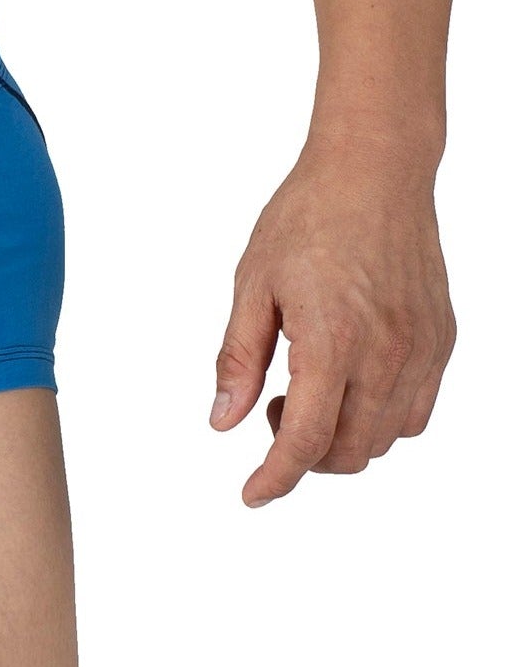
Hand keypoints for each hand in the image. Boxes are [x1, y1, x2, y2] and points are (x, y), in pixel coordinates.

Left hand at [211, 141, 454, 506]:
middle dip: (304, 456)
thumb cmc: (307, 218)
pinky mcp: (442, 340)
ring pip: (386, 439)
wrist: (374, 172)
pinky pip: (417, 410)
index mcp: (332, 342)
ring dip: (343, 439)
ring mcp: (422, 350)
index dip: (275, 478)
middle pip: (348, 452)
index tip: (252, 494)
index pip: (306, 441)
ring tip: (308, 390)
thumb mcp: (252, 285)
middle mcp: (386, 355)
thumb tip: (223, 422)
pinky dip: (381, 418)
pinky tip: (350, 381)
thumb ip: (239, 359)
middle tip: (274, 411)